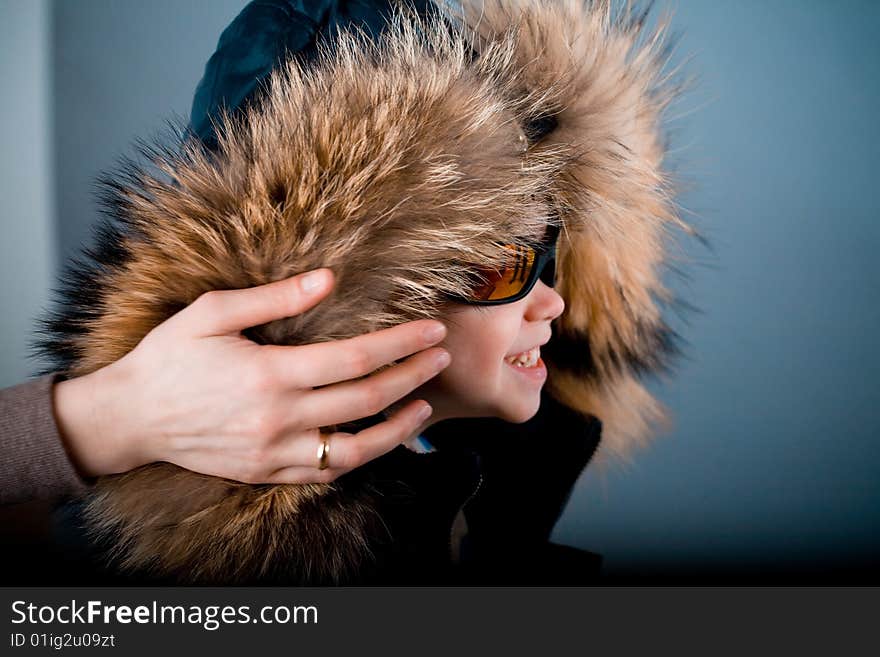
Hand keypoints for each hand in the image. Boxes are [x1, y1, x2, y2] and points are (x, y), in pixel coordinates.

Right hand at [52, 268, 449, 483]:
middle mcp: (278, 418)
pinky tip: (376, 438)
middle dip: (412, 376)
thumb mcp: (212, 312)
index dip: (401, 343)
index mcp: (270, 374)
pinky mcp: (265, 473)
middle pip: (366, 399)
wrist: (130, 417)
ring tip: (423, 406)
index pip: (357, 358)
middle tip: (440, 357)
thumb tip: (328, 279)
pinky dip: (357, 458)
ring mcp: (273, 453)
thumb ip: (274, 298)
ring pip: (355, 449)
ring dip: (398, 429)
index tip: (431, 330)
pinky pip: (324, 473)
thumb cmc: (169, 357)